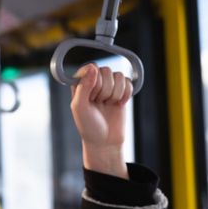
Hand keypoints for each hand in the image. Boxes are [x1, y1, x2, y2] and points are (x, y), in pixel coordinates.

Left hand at [70, 63, 132, 178]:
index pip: (91, 68)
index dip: (94, 82)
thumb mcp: (79, 107)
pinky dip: (125, 94)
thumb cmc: (88, 125)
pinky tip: (118, 104)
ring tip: (107, 104)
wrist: (105, 141)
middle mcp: (93, 81)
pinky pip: (128, 82)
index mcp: (79, 82)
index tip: (91, 97)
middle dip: (104, 90)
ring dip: (115, 93)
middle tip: (98, 103)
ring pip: (118, 76)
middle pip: (106, 71)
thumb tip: (93, 67)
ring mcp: (108, 85)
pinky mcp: (121, 91)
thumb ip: (83, 86)